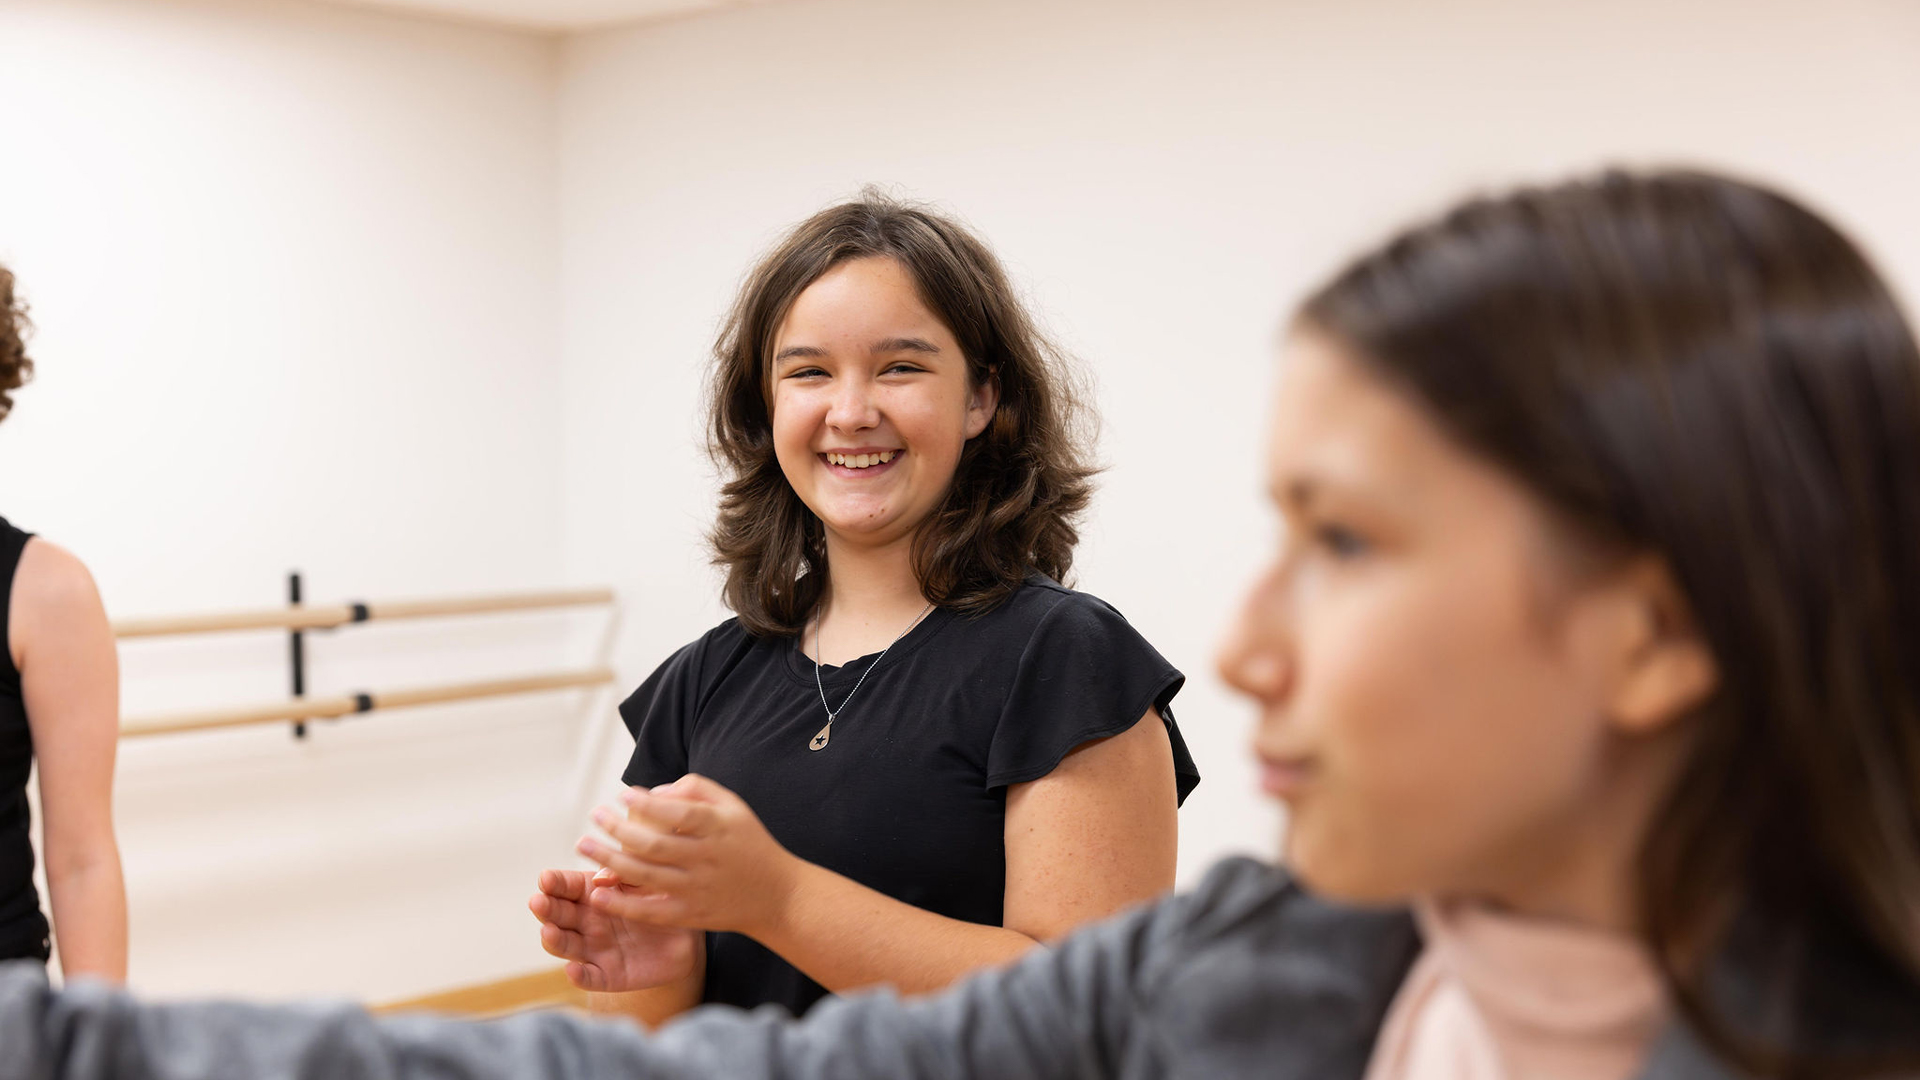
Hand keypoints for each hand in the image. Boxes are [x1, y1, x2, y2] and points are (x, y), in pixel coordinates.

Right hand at [528, 868, 699, 991]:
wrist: (686, 936)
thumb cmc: (661, 900)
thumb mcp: (647, 881)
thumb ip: (625, 874)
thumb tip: (600, 878)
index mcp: (592, 893)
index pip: (566, 885)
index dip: (553, 882)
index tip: (546, 879)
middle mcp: (586, 922)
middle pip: (558, 915)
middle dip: (546, 908)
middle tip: (538, 902)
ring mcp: (593, 949)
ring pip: (566, 946)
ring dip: (554, 940)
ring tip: (548, 932)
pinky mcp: (607, 975)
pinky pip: (590, 978)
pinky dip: (580, 976)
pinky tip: (573, 970)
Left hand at [576, 774, 801, 937]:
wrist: (776, 895)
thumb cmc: (748, 842)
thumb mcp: (734, 806)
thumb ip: (697, 789)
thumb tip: (653, 791)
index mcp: (719, 827)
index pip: (679, 813)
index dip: (647, 804)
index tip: (622, 795)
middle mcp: (708, 858)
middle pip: (655, 844)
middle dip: (617, 829)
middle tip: (594, 816)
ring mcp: (698, 889)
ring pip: (646, 875)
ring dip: (610, 860)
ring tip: (585, 846)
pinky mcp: (691, 915)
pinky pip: (651, 910)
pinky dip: (623, 903)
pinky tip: (599, 892)